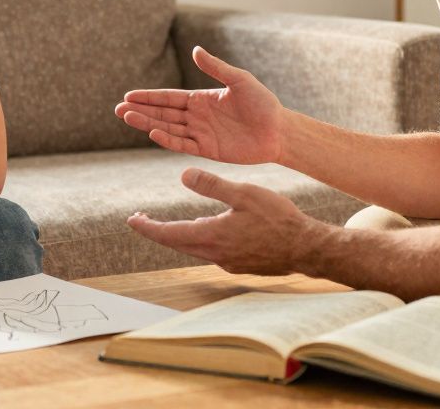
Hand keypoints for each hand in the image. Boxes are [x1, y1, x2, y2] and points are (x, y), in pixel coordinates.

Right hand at [115, 46, 283, 163]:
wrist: (279, 130)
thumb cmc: (262, 103)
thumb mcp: (239, 80)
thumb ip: (215, 67)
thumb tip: (194, 50)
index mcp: (201, 99)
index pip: (168, 98)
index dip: (148, 97)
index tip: (128, 96)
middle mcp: (197, 116)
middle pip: (162, 113)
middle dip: (140, 111)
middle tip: (118, 109)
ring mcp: (200, 133)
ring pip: (167, 128)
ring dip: (147, 124)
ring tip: (127, 118)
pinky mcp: (208, 150)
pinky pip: (183, 144)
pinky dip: (168, 140)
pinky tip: (153, 133)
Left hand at [127, 168, 318, 274]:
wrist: (307, 249)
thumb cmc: (278, 219)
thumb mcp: (244, 193)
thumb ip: (212, 185)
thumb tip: (183, 174)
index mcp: (211, 236)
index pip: (167, 234)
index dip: (147, 227)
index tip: (131, 220)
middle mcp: (214, 254)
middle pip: (176, 243)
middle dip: (157, 232)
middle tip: (142, 220)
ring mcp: (227, 262)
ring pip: (194, 249)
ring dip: (180, 236)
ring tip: (172, 224)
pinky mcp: (240, 265)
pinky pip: (212, 252)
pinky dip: (202, 240)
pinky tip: (210, 229)